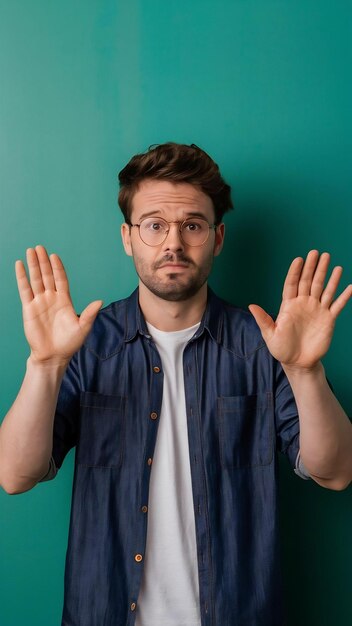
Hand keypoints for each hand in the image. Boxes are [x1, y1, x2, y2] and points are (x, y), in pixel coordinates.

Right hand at [16, 245, 102, 364]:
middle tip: (40, 247)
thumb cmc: (69, 343)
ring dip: (33, 265)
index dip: (58, 268)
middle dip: (44, 262)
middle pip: (47, 275)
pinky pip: (25, 290)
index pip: (61, 279)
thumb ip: (89, 314)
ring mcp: (40, 302)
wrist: (53, 356)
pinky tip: (19, 265)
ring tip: (30, 251)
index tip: (54, 256)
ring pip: (36, 279)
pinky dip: (22, 277)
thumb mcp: (82, 328)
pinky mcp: (29, 308)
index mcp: (65, 301)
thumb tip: (100, 301)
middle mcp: (52, 299)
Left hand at [248, 250, 351, 370]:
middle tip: (317, 253)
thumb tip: (251, 306)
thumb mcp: (270, 335)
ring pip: (324, 290)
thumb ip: (263, 319)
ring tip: (333, 264)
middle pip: (309, 282)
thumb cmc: (282, 349)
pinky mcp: (328, 319)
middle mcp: (304, 304)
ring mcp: (317, 310)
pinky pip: (337, 305)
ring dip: (329, 277)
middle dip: (313, 267)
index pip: (293, 284)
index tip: (299, 259)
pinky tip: (350, 286)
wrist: (298, 363)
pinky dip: (344, 296)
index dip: (296, 271)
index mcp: (289, 305)